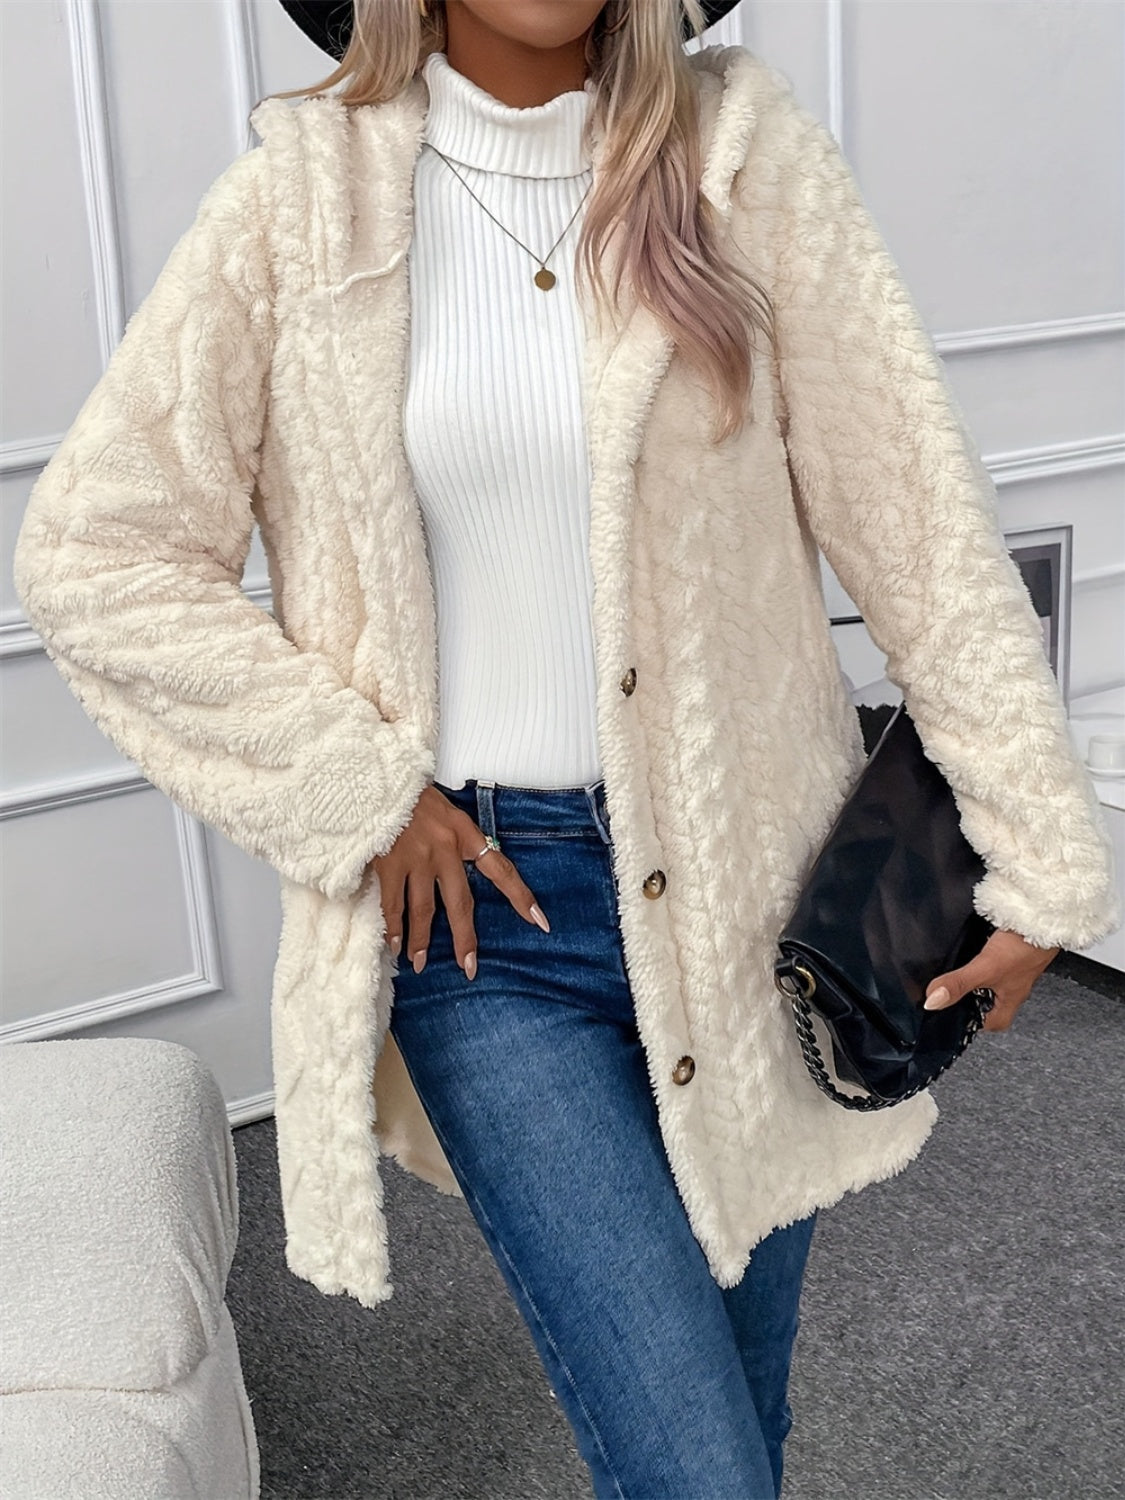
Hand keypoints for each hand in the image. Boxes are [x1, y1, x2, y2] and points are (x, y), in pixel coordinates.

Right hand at [373, 784, 549, 979]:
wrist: (379, 780)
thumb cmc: (414, 797)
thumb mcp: (448, 812)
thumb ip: (459, 841)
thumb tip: (470, 868)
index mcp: (465, 834)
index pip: (501, 869)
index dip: (520, 896)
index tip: (540, 922)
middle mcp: (445, 848)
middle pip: (459, 902)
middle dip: (464, 937)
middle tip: (468, 966)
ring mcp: (416, 857)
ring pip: (422, 909)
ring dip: (420, 940)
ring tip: (419, 963)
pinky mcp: (389, 862)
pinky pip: (392, 902)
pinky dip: (392, 926)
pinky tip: (394, 945)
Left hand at [922, 927, 1060, 1031]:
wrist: (1042, 920)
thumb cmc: (1024, 948)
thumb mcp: (984, 969)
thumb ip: (958, 984)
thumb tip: (934, 1002)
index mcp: (1009, 1001)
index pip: (989, 1024)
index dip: (971, 1022)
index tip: (950, 1015)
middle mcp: (1012, 988)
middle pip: (987, 1002)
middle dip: (968, 997)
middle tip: (950, 991)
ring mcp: (1012, 970)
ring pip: (988, 982)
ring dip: (972, 976)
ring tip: (957, 970)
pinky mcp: (1010, 952)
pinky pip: (991, 962)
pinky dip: (979, 958)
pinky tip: (970, 950)